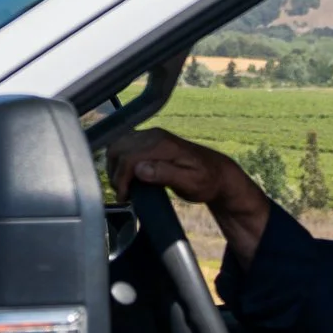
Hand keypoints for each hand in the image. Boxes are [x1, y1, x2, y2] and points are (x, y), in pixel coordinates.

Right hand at [108, 128, 273, 260]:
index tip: (124, 197)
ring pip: (118, 145)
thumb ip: (165, 174)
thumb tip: (140, 169)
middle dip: (114, 172)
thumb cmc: (207, 182)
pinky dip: (121, 161)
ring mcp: (152, 135)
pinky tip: (128, 177)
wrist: (218, 173)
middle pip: (118, 148)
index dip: (121, 179)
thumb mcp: (190, 183)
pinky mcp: (150, 140)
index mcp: (163, 145)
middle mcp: (154, 135)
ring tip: (124, 187)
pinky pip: (126, 146)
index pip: (129, 158)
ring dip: (115, 166)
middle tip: (123, 193)